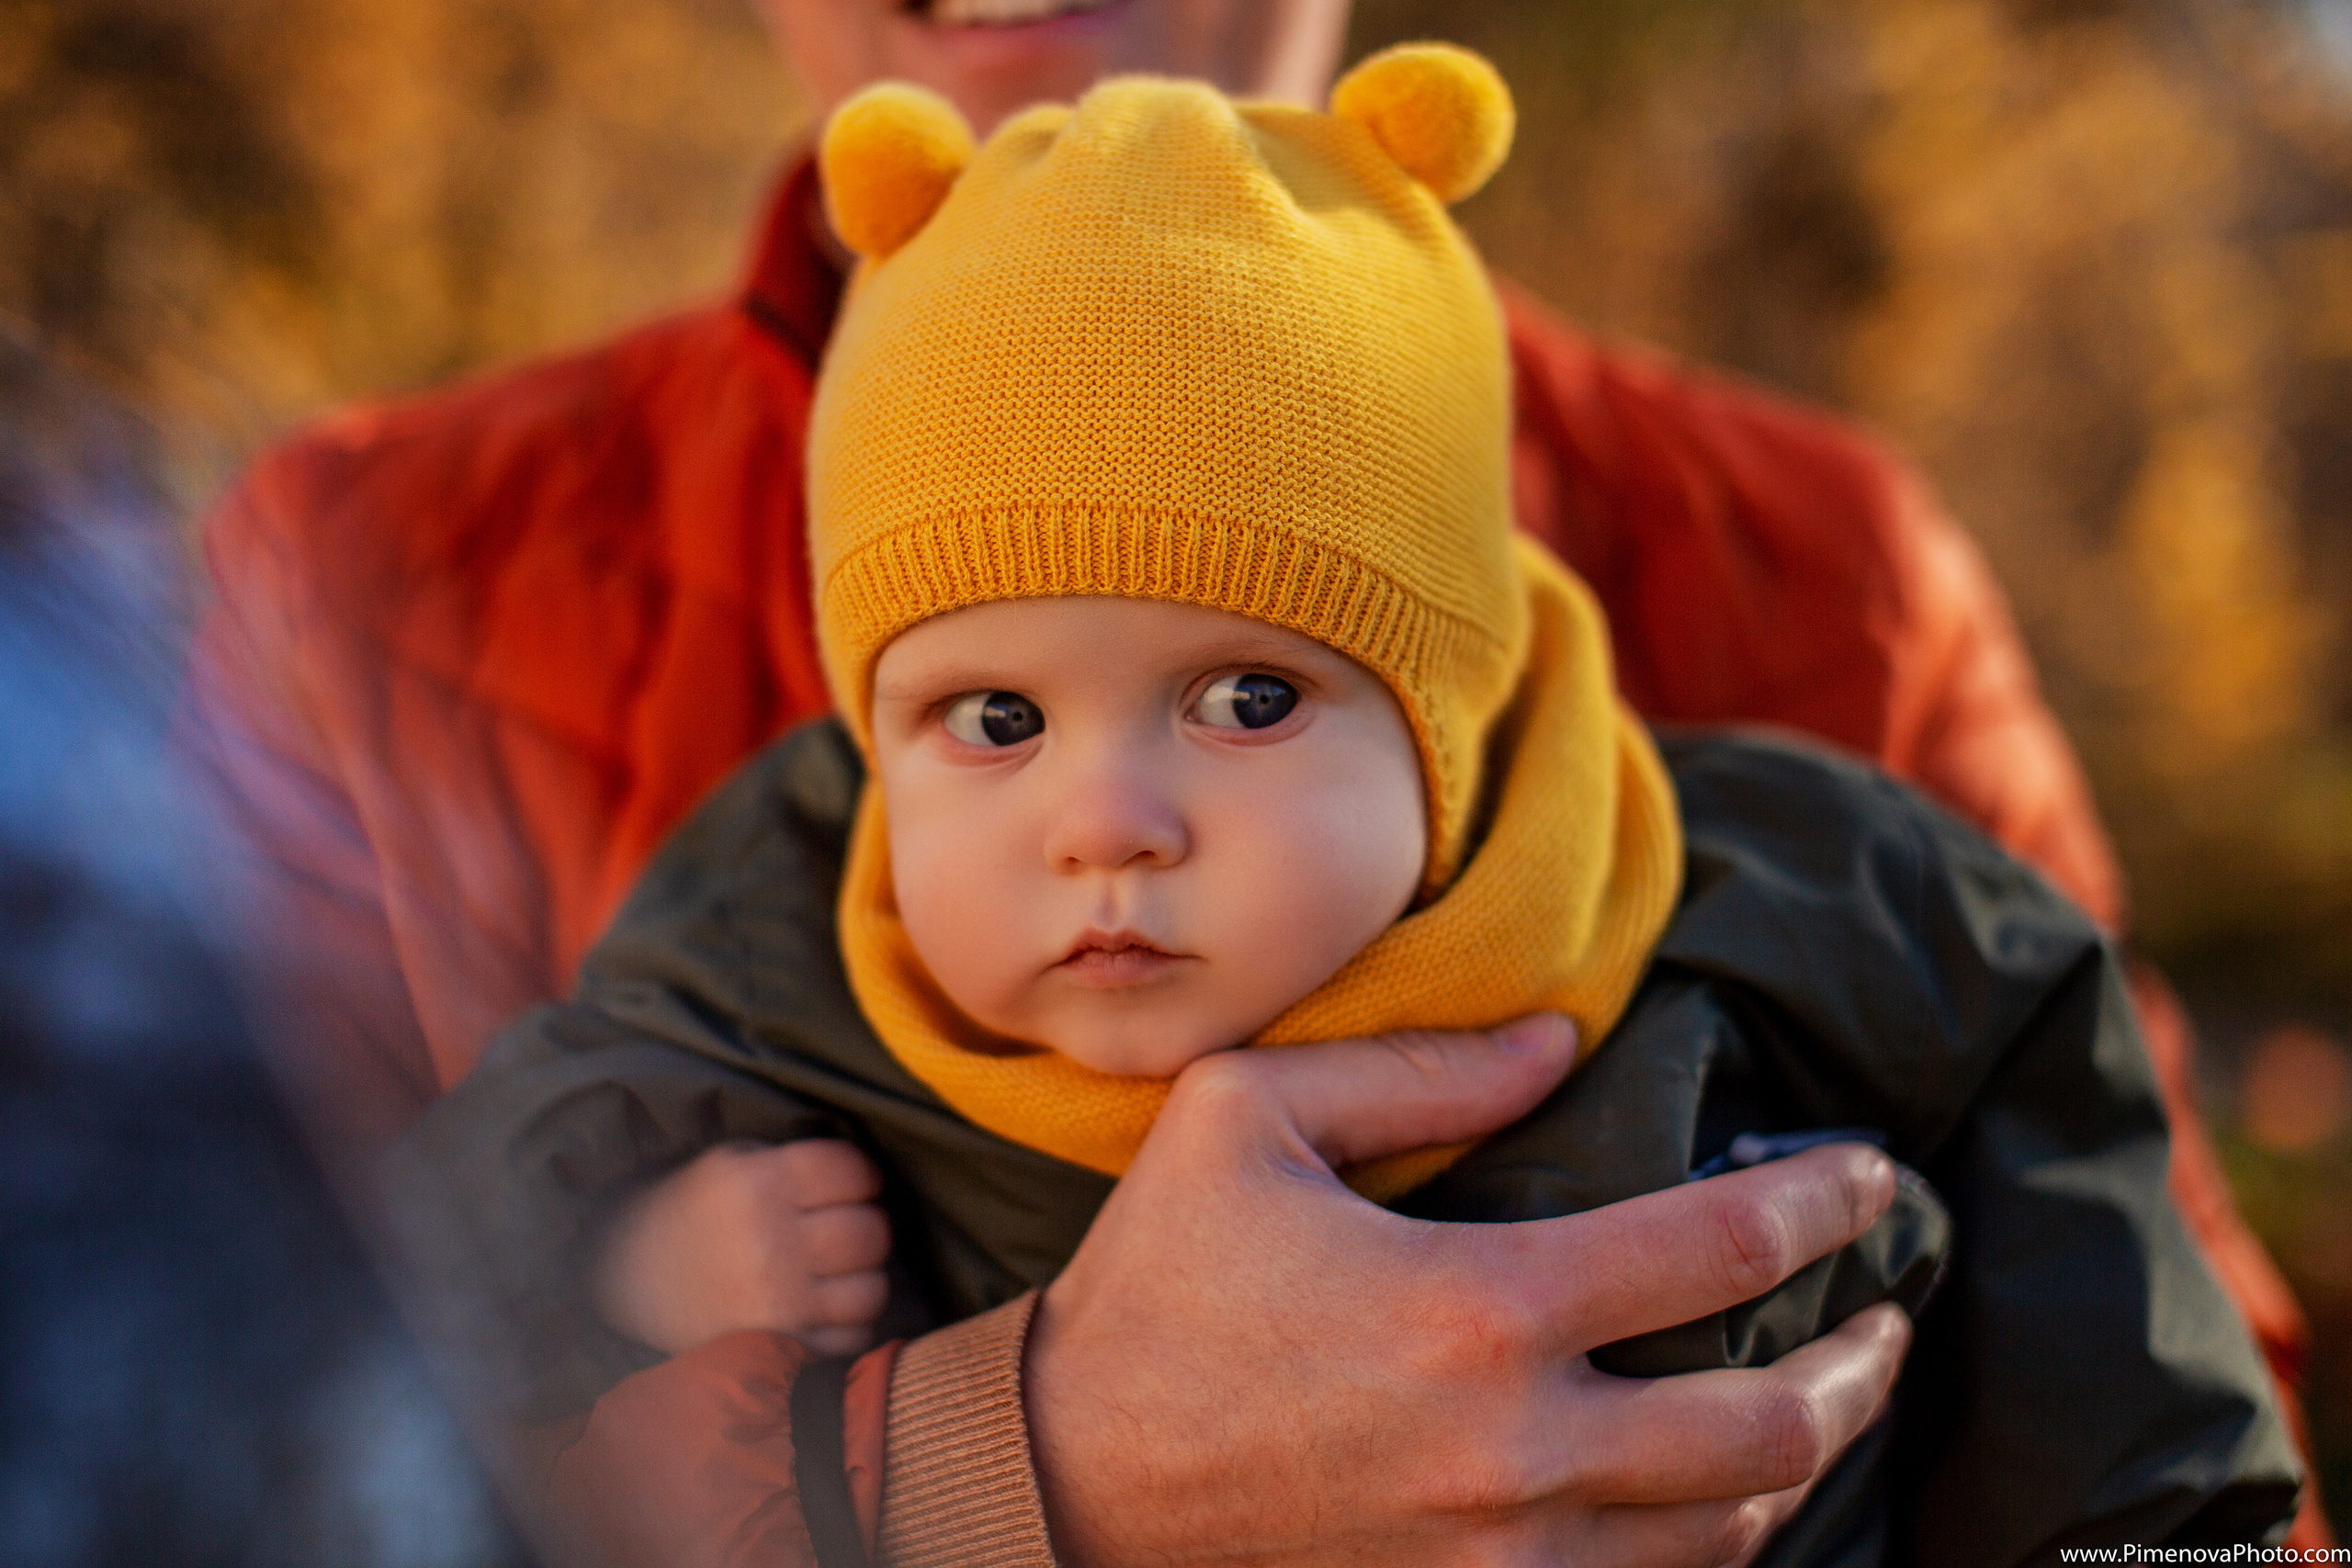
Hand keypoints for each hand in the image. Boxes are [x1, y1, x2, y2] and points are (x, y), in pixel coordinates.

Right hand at [593, 1139, 890, 1357]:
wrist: (626, 1280)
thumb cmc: (690, 1212)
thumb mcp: (729, 1163)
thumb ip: (795, 1163)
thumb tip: (866, 1178)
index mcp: (756, 1185)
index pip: (852, 1171)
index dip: (861, 1177)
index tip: (852, 1185)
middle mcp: (769, 1243)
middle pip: (869, 1232)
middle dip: (865, 1227)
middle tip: (844, 1229)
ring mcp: (776, 1303)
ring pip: (870, 1290)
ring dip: (861, 1279)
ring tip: (836, 1271)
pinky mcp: (778, 1349)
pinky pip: (851, 1338)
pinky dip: (847, 1325)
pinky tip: (822, 1309)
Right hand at [1026, 1014, 1910, 1566]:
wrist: (1067, 1482)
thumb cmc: (1155, 1289)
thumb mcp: (1244, 1122)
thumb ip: (1415, 1070)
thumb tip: (1559, 1041)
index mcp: (1474, 1308)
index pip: (1716, 1247)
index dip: (1819, 1199)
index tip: (1869, 1172)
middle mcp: (1513, 1451)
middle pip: (1766, 1425)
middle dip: (1856, 1366)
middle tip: (1883, 1318)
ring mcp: (1498, 1560)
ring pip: (1724, 1532)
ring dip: (1796, 1464)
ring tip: (1816, 1405)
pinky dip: (1703, 1548)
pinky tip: (1712, 1501)